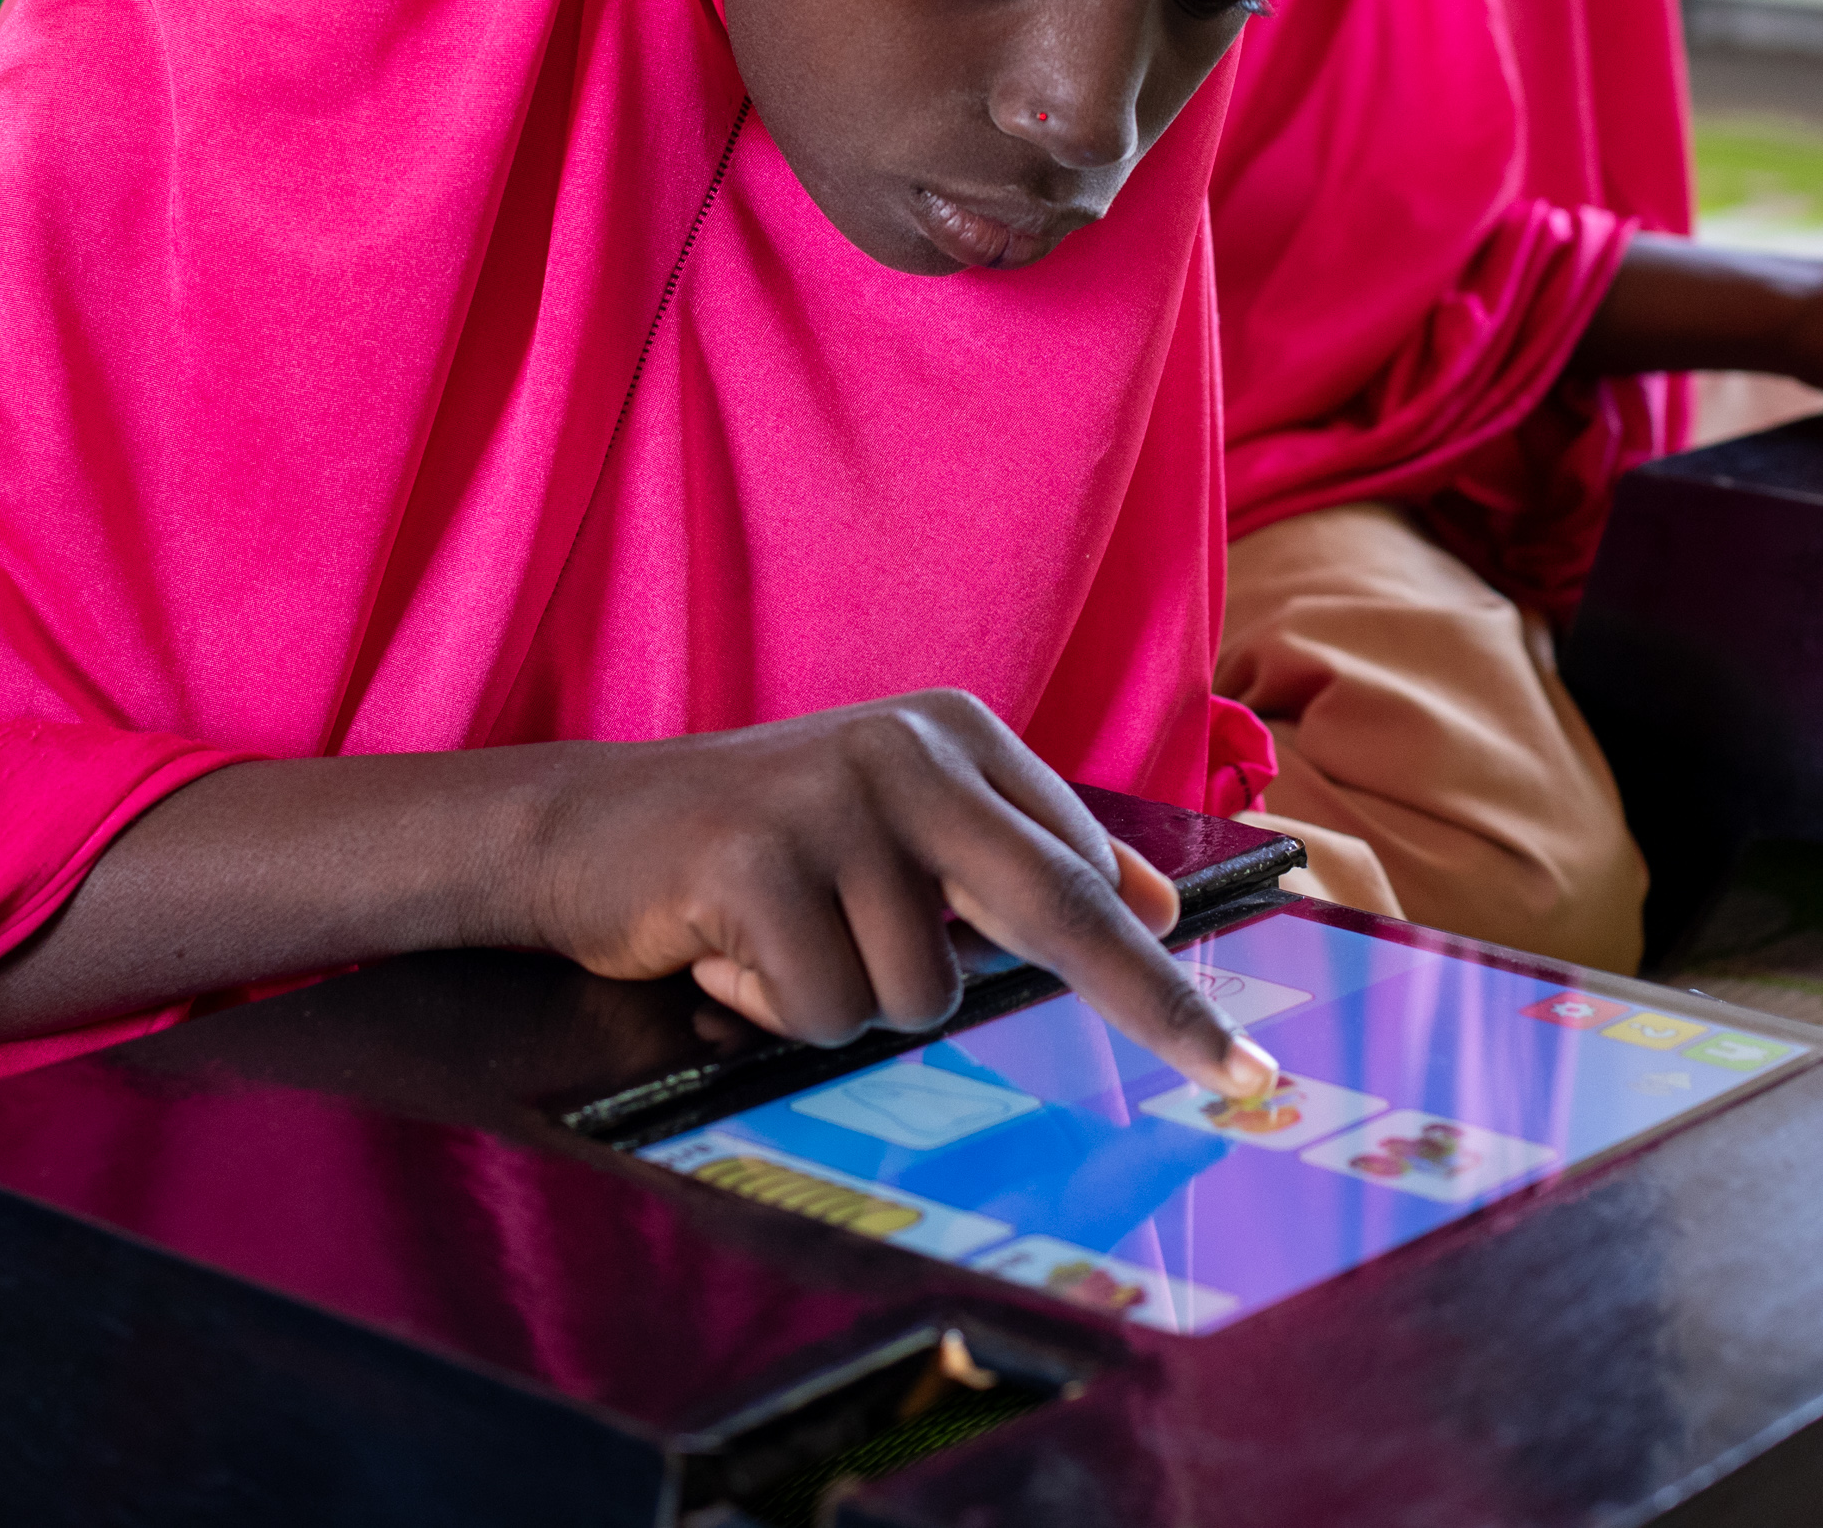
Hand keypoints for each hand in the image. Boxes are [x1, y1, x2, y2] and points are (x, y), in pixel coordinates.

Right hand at [525, 693, 1279, 1100]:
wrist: (580, 831)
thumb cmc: (753, 851)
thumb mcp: (893, 836)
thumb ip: (1008, 861)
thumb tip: (1150, 907)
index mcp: (957, 737)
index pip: (1086, 871)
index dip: (1161, 973)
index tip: (1236, 1057)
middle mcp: (909, 752)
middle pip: (1055, 906)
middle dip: (1153, 1006)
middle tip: (1241, 1086)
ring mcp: (832, 799)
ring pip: (917, 994)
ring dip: (847, 1007)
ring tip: (781, 950)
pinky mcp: (755, 856)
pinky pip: (823, 1009)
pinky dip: (775, 1012)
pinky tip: (728, 954)